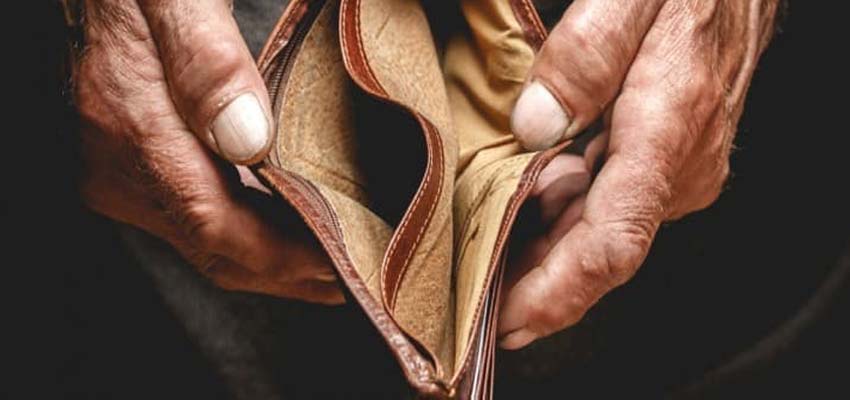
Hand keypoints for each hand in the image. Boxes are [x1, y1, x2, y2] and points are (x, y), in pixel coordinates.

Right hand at [74, 0, 342, 303]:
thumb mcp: (173, 0)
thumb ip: (208, 63)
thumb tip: (249, 139)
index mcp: (135, 129)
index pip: (216, 226)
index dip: (283, 257)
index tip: (340, 265)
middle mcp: (122, 167)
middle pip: (215, 250)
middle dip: (288, 274)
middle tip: (355, 277)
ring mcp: (123, 172)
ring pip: (207, 242)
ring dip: (273, 258)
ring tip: (335, 259)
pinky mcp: (131, 164)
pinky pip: (196, 217)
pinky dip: (249, 230)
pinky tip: (288, 222)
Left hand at [499, 0, 779, 347]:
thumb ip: (584, 56)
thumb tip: (534, 126)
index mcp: (666, 130)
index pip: (612, 241)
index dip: (558, 293)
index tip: (512, 323)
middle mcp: (679, 165)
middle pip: (598, 250)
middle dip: (535, 279)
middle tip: (477, 291)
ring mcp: (678, 168)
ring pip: (601, 231)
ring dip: (546, 248)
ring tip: (493, 251)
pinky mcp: (669, 162)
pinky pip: (612, 208)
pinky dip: (566, 220)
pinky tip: (530, 210)